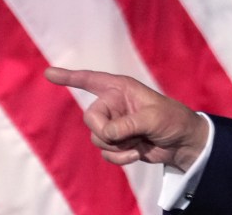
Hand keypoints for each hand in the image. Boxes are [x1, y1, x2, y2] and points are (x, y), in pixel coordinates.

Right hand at [44, 67, 209, 171]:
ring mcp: (113, 124)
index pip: (90, 80)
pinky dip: (120, 157)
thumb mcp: (152, 118)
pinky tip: (137, 153)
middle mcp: (113, 104)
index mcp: (120, 88)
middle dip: (107, 132)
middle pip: (91, 118)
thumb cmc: (172, 120)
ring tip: (138, 141)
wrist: (182, 143)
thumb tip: (105, 134)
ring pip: (97, 139)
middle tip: (128, 135)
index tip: (48, 73)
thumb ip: (126, 124)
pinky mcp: (116, 143)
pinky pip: (105, 153)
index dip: (69, 77)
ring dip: (118, 146)